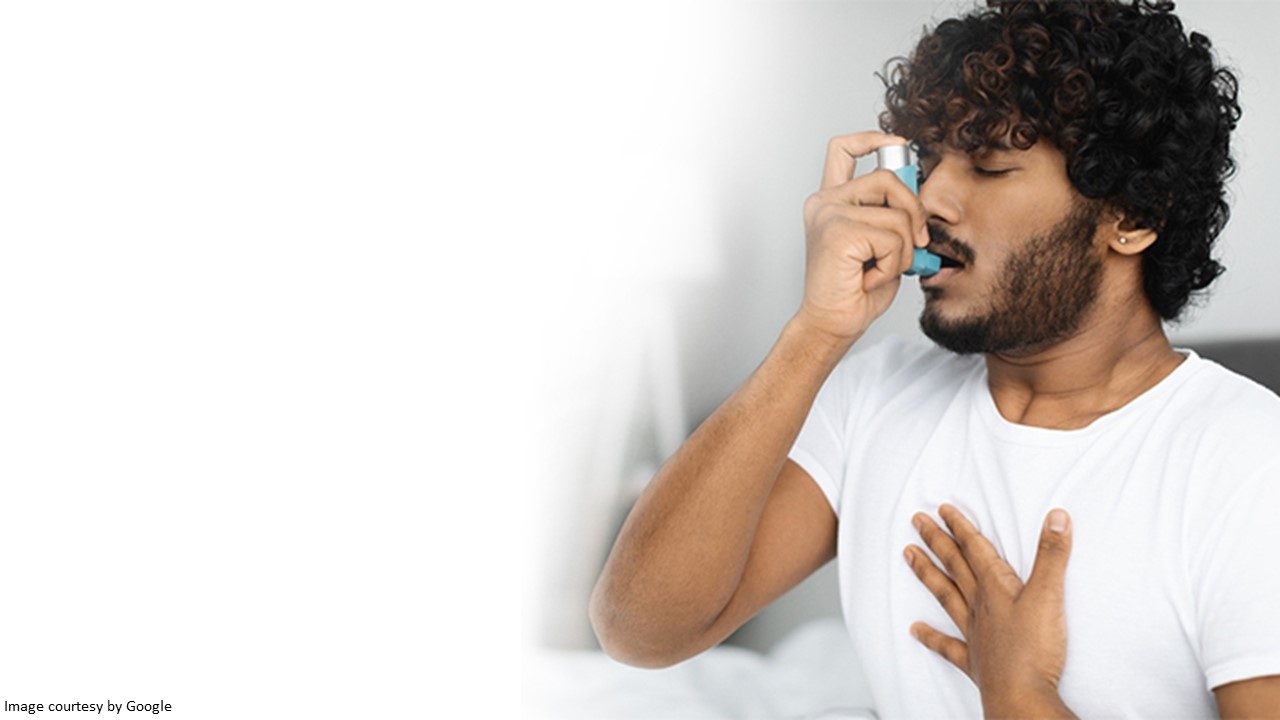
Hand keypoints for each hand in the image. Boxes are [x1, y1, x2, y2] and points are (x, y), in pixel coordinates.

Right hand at [793, 132, 929, 347]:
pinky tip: (870, 277)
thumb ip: (892, 214)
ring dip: (902, 250)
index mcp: (831, 202)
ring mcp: (828, 215)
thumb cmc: (855, 290)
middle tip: (915, 243)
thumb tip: (919, 195)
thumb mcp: (883, 243)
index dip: (872, 138)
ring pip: (896, 214)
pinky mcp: (837, 232)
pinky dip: (892, 263)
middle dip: (913, 210)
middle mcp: (825, 203)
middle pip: (887, 177)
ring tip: (881, 269)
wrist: (832, 323)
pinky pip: (891, 238)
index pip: (844, 149)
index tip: (896, 144)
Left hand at [904, 504, 1076, 716]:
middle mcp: (979, 606)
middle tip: (916, 520)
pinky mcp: (974, 660)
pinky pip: (947, 646)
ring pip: (945, 595)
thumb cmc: (1035, 649)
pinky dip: (930, 637)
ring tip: (908, 555)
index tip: (942, 508)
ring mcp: (973, 633)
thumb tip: (1058, 516)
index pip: (974, 549)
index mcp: (995, 588)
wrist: (1021, 696)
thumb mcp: (1050, 595)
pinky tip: (914, 630)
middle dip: (937, 541)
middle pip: (954, 566)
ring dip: (927, 573)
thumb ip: (1052, 555)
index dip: (960, 527)